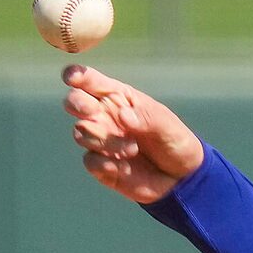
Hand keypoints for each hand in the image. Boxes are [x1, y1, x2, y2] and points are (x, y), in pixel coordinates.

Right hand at [60, 65, 203, 203]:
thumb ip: (147, 117)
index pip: (91, 81)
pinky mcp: (101, 165)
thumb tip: (122, 115)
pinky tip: (123, 167)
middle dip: (77, 103)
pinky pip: (90, 160)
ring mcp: (101, 140)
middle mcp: (104, 116)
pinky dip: (104, 163)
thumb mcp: (168, 126)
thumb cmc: (174, 141)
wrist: (181, 178)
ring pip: (81, 132)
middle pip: (75, 102)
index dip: (77, 75)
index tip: (72, 77)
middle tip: (91, 110)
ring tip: (133, 149)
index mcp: (119, 98)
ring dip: (103, 141)